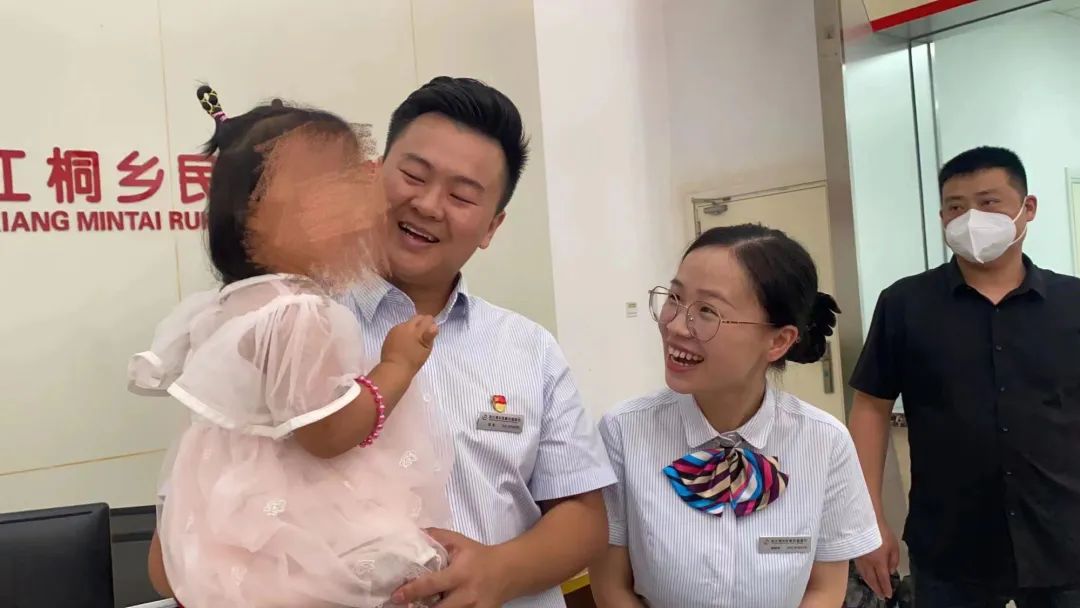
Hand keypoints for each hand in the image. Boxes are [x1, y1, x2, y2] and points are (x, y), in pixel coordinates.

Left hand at [382, 315, 437, 372]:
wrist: (394, 368)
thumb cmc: (413, 361)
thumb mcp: (426, 349)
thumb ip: (430, 335)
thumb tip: (433, 326)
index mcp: (418, 330)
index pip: (428, 318)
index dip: (431, 324)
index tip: (430, 333)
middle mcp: (407, 326)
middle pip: (417, 317)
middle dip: (422, 323)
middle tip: (422, 336)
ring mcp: (397, 328)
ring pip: (408, 323)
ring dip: (412, 328)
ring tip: (412, 341)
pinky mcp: (390, 333)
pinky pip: (400, 328)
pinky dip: (403, 332)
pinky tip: (403, 343)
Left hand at [392, 529, 508, 607]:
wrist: (508, 572)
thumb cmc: (479, 556)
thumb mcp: (459, 542)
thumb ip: (437, 536)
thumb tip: (413, 533)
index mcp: (460, 573)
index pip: (431, 584)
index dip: (411, 591)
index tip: (396, 596)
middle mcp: (466, 595)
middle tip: (404, 607)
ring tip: (418, 606)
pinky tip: (439, 606)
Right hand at [855, 519, 899, 598]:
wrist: (865, 520)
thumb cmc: (881, 531)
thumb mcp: (894, 545)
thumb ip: (894, 560)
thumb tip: (891, 570)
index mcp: (879, 561)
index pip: (883, 579)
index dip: (886, 588)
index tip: (888, 595)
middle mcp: (868, 563)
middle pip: (872, 580)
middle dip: (877, 589)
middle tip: (881, 596)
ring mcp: (860, 559)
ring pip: (864, 576)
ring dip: (870, 584)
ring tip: (874, 589)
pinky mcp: (854, 554)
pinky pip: (859, 569)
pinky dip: (863, 576)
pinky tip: (865, 576)